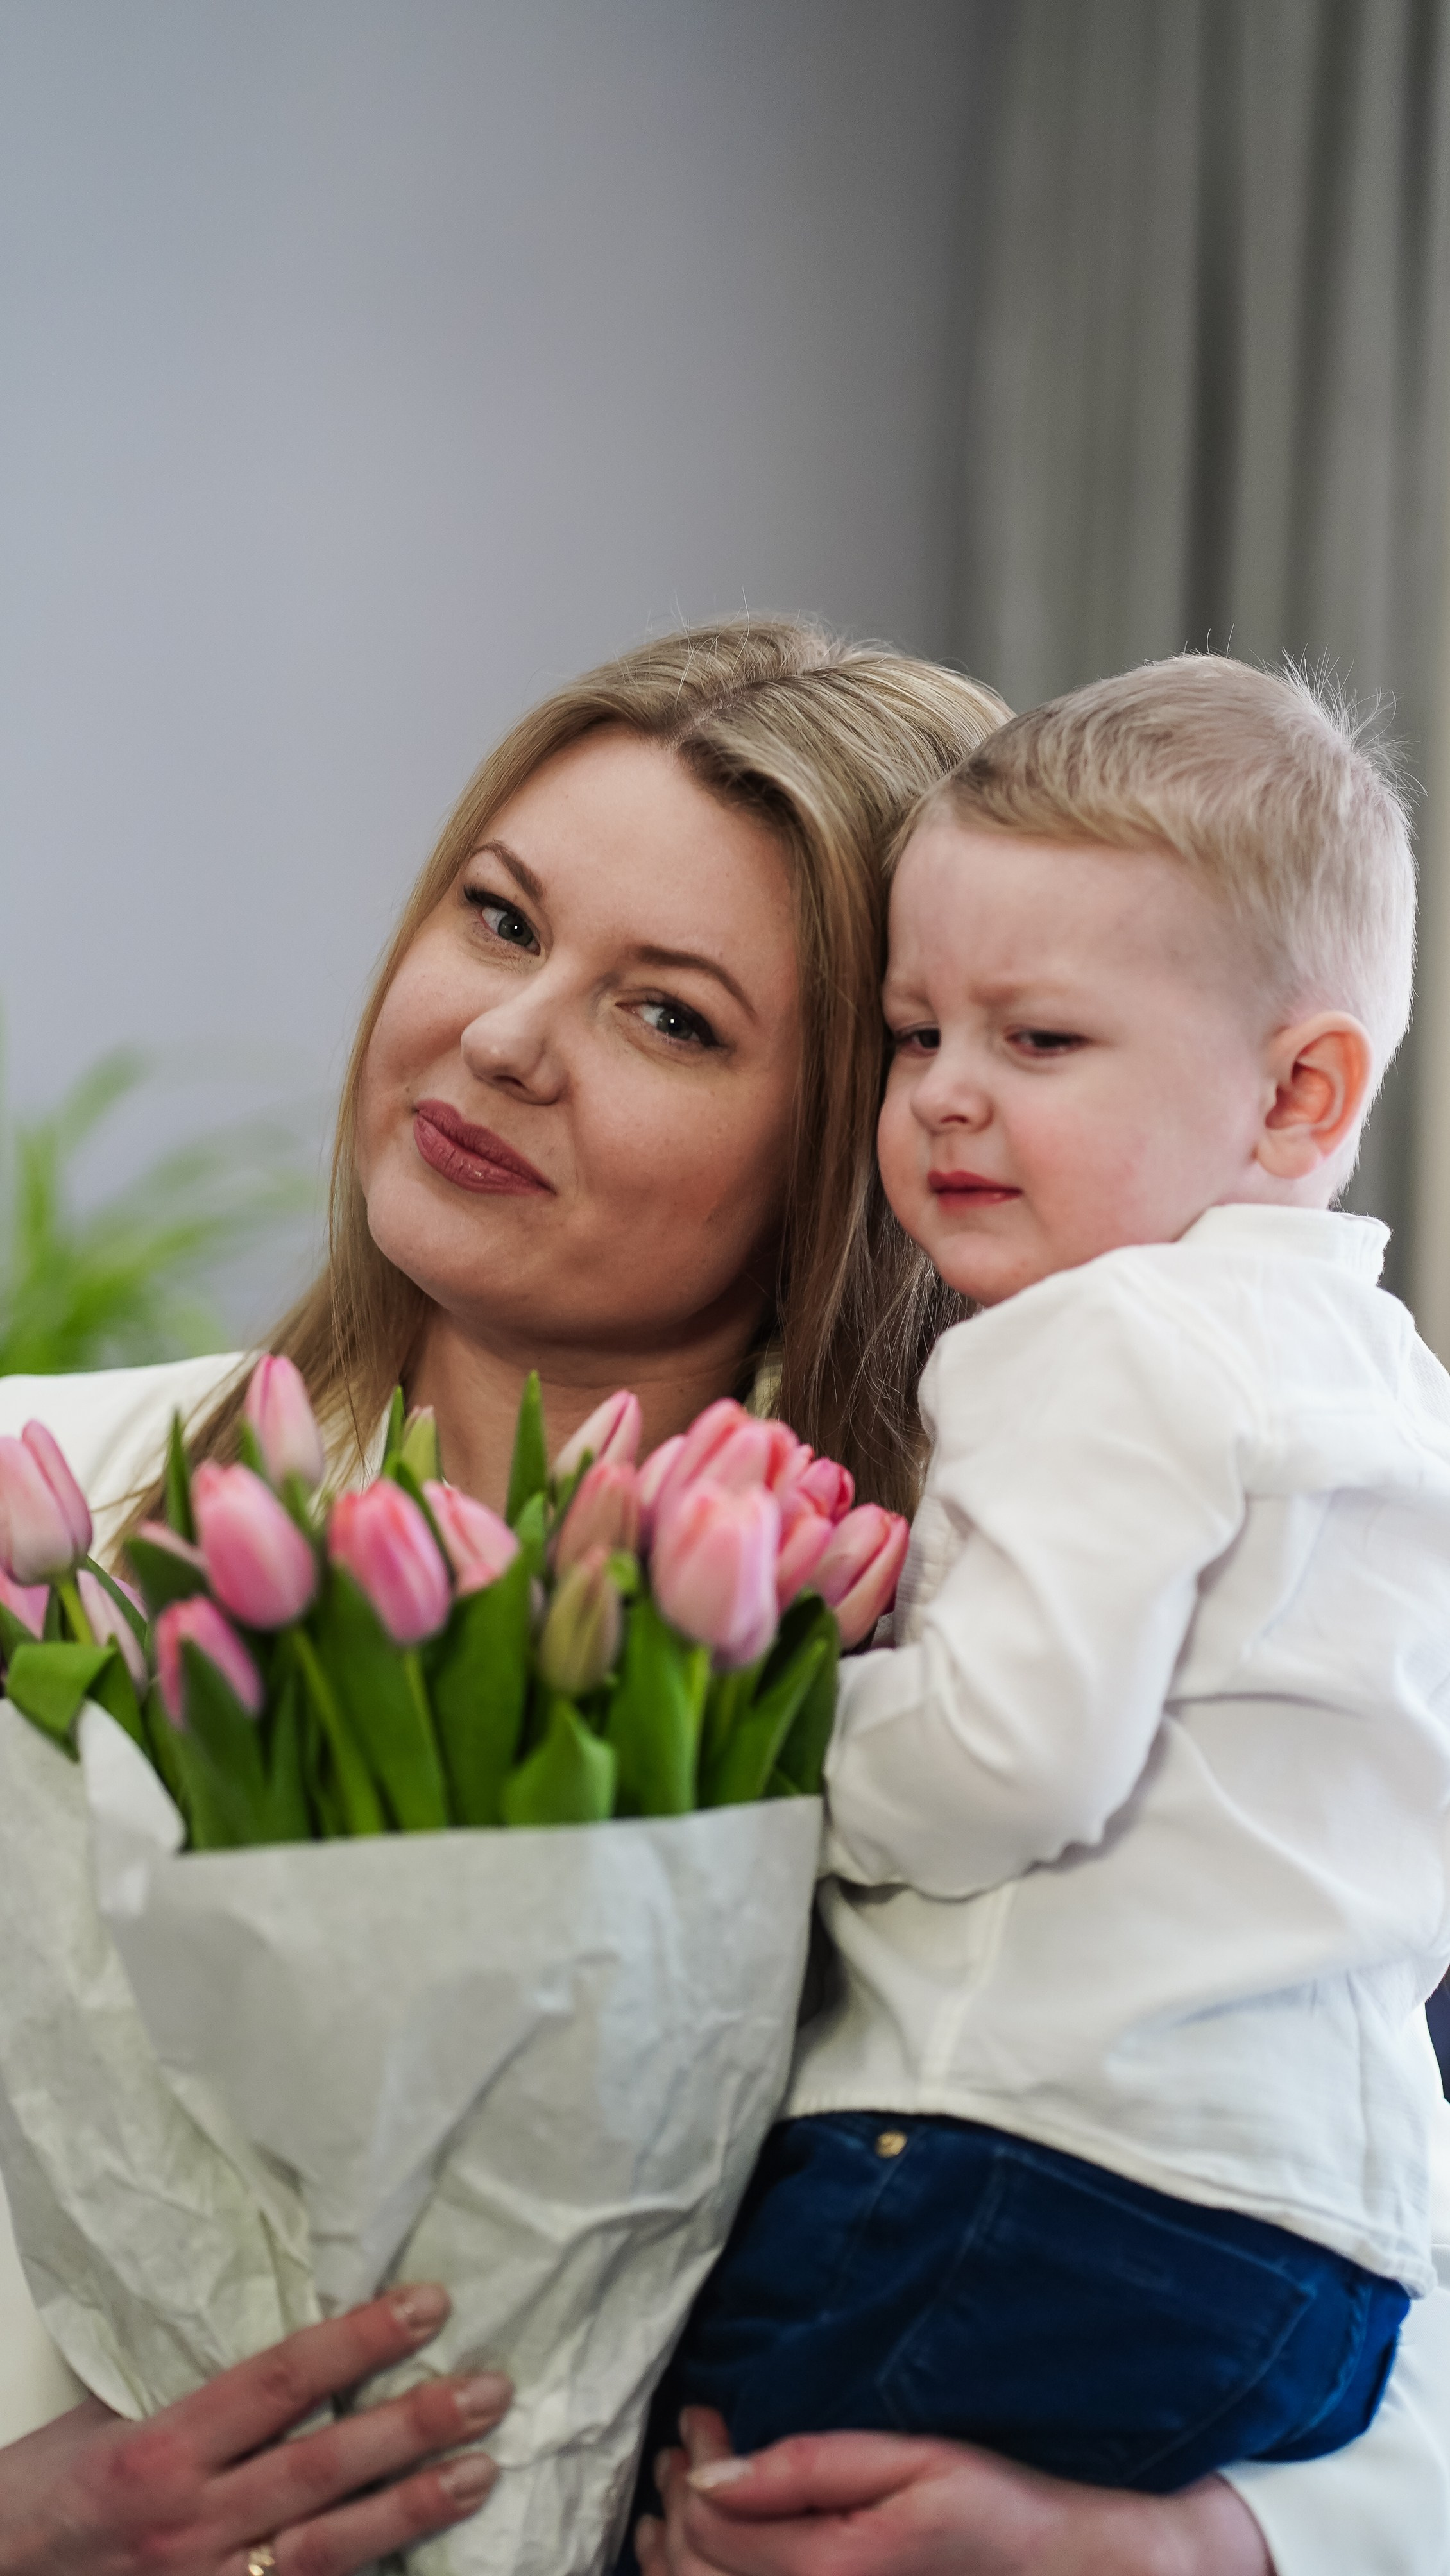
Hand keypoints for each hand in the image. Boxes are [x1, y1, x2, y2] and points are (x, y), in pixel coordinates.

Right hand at [0, 2283, 509, 2575]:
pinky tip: (424, 2556)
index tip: (428, 2305)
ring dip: (413, 2508)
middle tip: (489, 2388)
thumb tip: (289, 2328)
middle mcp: (190, 2522)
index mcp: (160, 2449)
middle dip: (413, 2426)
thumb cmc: (49, 2496)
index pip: (279, 2380)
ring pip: (329, 2548)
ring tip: (483, 2470)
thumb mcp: (107, 2418)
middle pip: (321, 2467)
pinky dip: (366, 2575)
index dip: (358, 2340)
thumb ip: (193, 2380)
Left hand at [636, 2409, 1273, 2575]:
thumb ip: (808, 2466)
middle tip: (680, 2447)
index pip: (713, 2522)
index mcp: (832, 2571)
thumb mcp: (914, 2461)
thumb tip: (713, 2468)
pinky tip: (700, 2552)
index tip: (702, 2412)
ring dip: (674, 2548)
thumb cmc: (997, 2510)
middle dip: (671, 2503)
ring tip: (675, 2493)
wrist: (1066, 2574)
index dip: (694, 2460)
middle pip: (693, 2572)